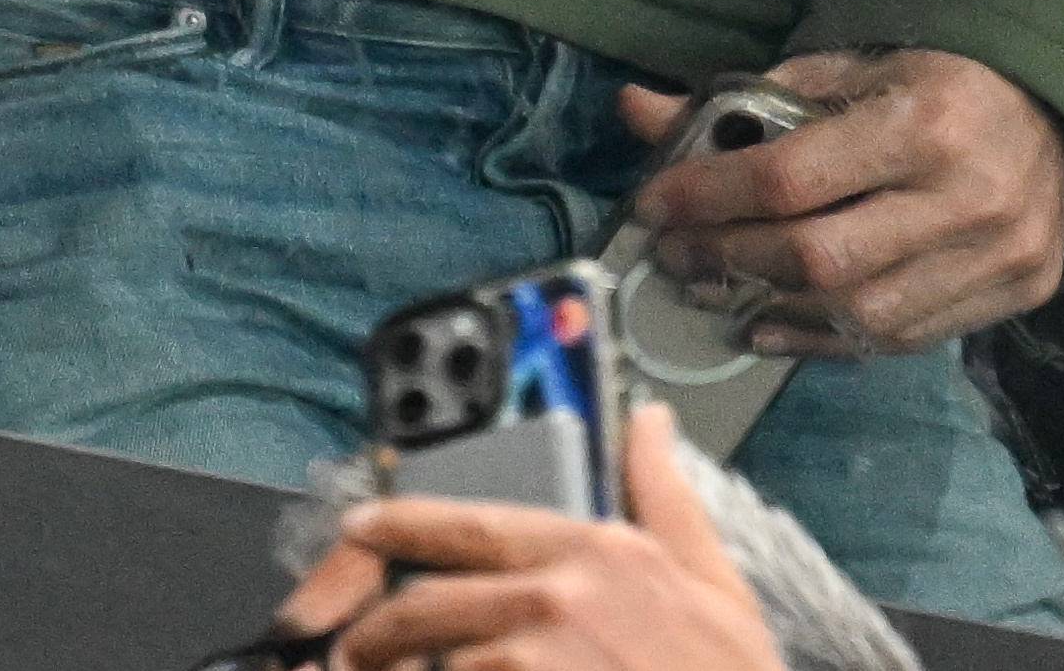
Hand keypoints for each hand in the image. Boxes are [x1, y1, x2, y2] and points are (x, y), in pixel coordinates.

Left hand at [281, 404, 782, 670]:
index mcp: (595, 550)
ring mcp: (535, 662)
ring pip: (431, 665)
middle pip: (427, 603)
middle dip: (375, 629)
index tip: (359, 527)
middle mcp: (556, 598)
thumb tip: (651, 419)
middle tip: (349, 647)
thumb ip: (668, 495)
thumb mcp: (713, 581)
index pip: (470, 523)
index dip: (400, 523)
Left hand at [623, 48, 1063, 350]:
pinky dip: (825, 339)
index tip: (652, 202)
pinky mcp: (1010, 300)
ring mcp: (994, 261)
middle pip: (819, 255)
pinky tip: (771, 325)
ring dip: (768, 307)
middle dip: (729, 257)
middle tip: (673, 253)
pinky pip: (899, 340)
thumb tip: (638, 111)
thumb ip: (751, 95)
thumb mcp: (854, 62)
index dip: (710, 193)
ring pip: (859, 313)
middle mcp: (963, 200)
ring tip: (712, 290)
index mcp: (923, 121)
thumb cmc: (942, 73)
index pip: (792, 176)